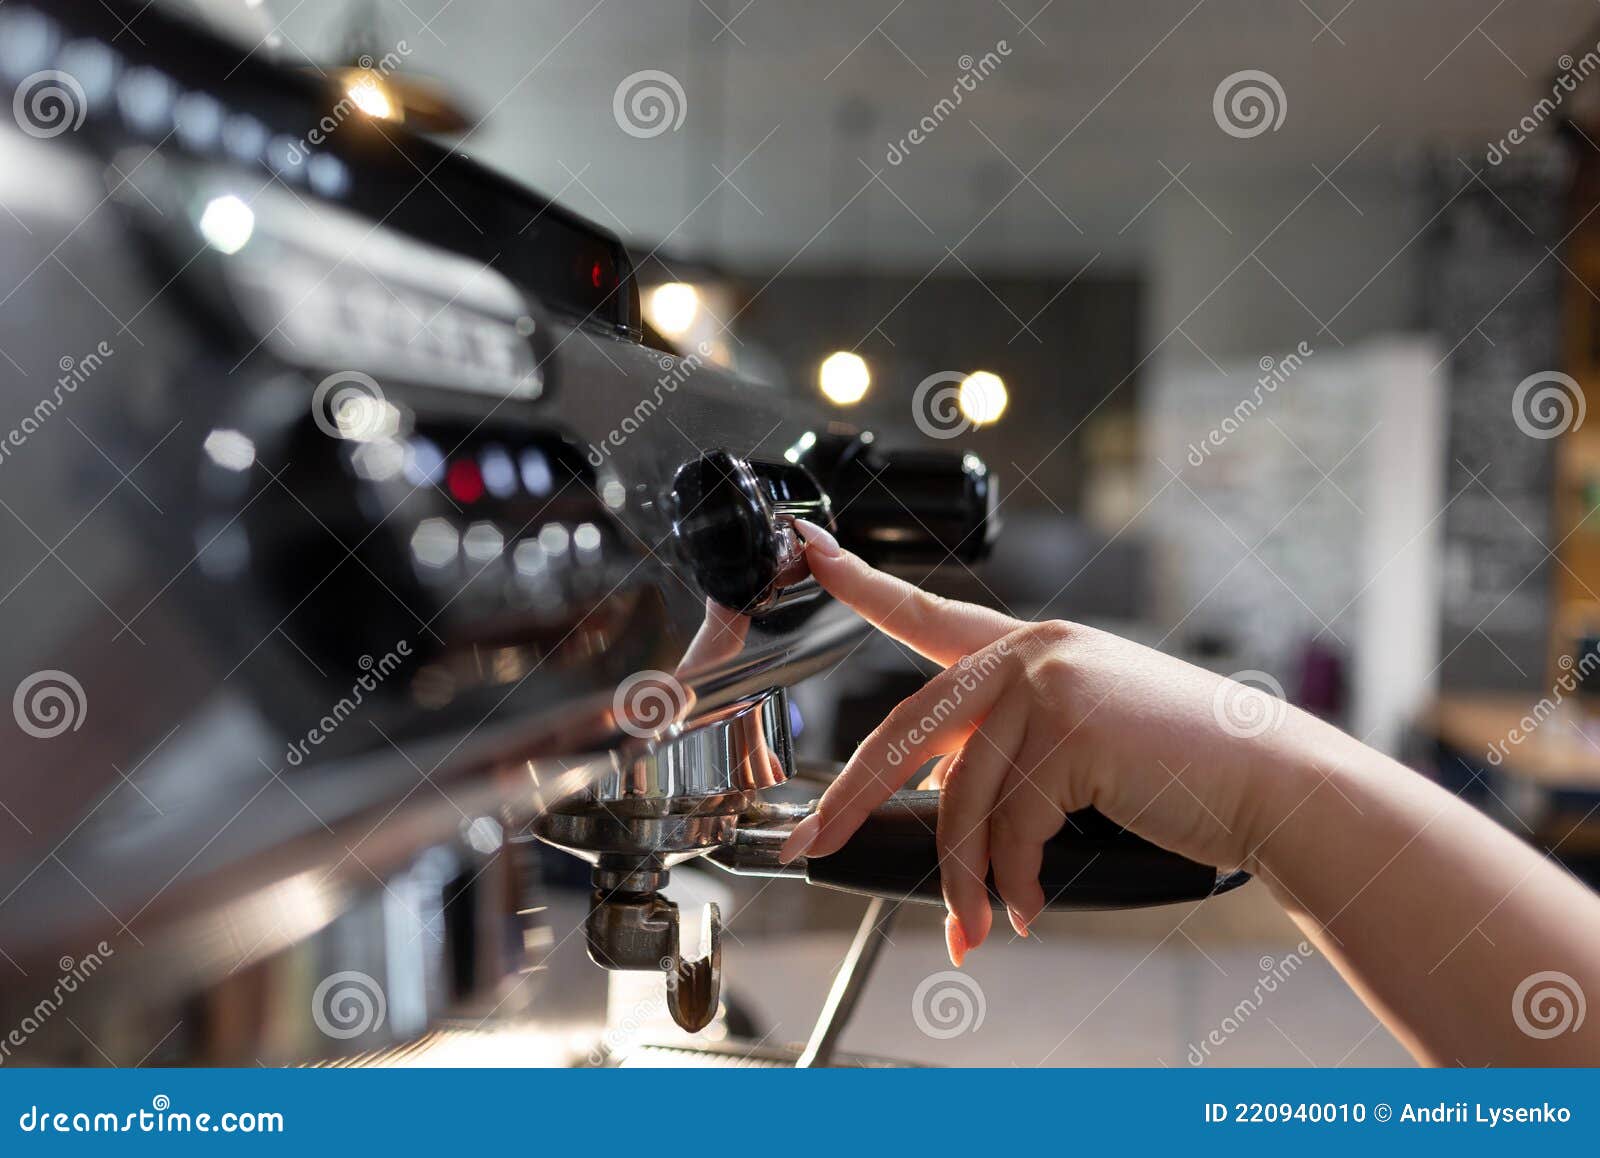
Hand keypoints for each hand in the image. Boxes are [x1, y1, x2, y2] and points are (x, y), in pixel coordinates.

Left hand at [780, 520, 1321, 965]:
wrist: (1272, 785)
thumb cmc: (1179, 773)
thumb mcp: (1078, 745)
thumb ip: (1006, 754)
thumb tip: (938, 808)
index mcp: (1029, 647)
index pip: (926, 614)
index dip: (862, 585)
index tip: (810, 552)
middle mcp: (1030, 650)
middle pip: (909, 731)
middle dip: (852, 798)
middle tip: (809, 842)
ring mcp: (1048, 682)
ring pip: (964, 800)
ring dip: (963, 879)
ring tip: (971, 928)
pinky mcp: (1069, 728)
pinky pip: (1011, 827)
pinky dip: (1012, 883)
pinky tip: (1026, 909)